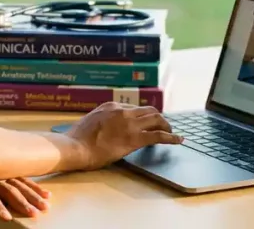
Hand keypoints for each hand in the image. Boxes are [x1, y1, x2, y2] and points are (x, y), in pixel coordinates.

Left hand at [0, 177, 50, 228]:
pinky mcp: (6, 169)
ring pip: (18, 183)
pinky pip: (23, 177)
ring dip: (32, 195)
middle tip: (34, 214)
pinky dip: (34, 186)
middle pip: (7, 189)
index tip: (7, 217)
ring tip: (44, 206)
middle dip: (21, 202)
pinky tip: (45, 194)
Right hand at [64, 102, 182, 169]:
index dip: (143, 116)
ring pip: (157, 119)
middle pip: (149, 110)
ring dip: (167, 125)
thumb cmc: (77, 139)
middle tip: (163, 126)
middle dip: (158, 118)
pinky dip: (171, 137)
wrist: (74, 146)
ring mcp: (129, 124)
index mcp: (111, 106)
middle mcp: (123, 111)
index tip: (147, 122)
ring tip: (172, 133)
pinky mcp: (134, 139)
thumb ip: (102, 121)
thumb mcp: (90, 122)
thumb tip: (107, 127)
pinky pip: (159, 136)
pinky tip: (178, 140)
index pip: (134, 108)